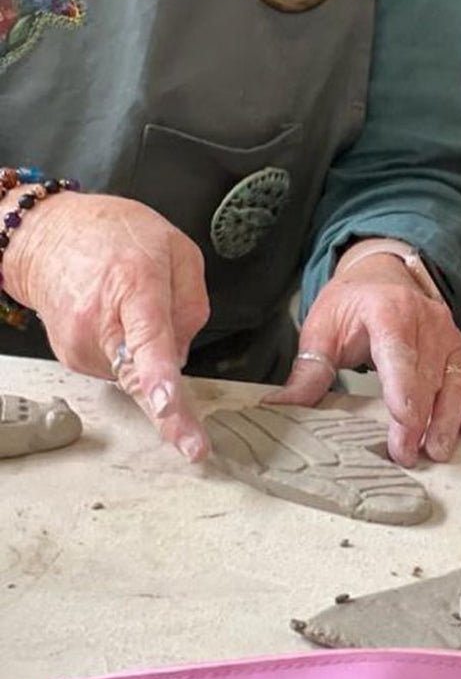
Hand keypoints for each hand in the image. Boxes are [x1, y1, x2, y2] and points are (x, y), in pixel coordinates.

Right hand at [3, 191, 210, 460]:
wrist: (49, 237)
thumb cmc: (115, 235)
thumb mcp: (177, 247)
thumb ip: (192, 301)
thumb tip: (182, 352)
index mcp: (135, 286)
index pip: (148, 339)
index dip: (158, 377)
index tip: (167, 405)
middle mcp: (101, 322)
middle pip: (140, 375)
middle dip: (168, 410)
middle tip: (194, 443)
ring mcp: (82, 344)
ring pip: (135, 372)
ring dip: (150, 358)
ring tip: (137, 313)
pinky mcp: (74, 358)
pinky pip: (119, 368)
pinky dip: (130, 355)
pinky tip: (121, 323)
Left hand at [268, 251, 460, 466]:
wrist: (382, 275)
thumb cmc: (352, 304)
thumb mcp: (322, 329)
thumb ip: (308, 371)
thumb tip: (279, 406)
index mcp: (388, 310)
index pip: (399, 352)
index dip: (403, 388)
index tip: (402, 420)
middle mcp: (426, 320)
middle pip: (428, 374)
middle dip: (421, 418)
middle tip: (408, 454)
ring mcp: (447, 335)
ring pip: (456, 379)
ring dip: (449, 417)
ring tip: (438, 450)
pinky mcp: (459, 350)